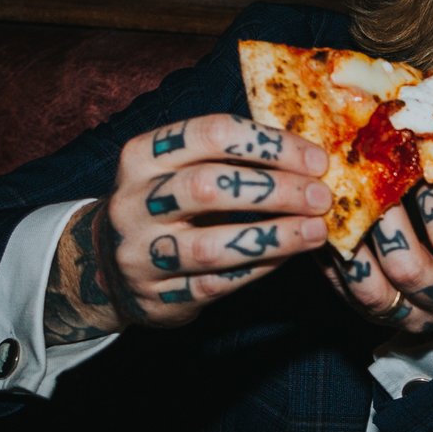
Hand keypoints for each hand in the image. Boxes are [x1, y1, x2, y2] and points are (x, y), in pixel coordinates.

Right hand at [45, 115, 329, 341]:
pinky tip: (290, 256)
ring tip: (317, 230)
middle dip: (276, 190)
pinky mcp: (157, 297)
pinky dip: (259, 268)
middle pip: (209, 187)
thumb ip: (231, 158)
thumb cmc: (167, 207)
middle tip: (322, 197)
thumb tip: (309, 152)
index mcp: (143, 155)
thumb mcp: (181, 170)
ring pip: (211, 244)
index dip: (270, 144)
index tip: (316, 159)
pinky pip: (216, 283)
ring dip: (274, 236)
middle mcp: (134, 201)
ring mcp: (141, 253)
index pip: (211, 134)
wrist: (110, 269)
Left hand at [327, 92, 432, 335]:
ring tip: (333, 203)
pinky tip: (318, 229)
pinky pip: (348, 296)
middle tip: (361, 179)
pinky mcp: (382, 320)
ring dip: (348, 244)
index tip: (407, 160)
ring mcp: (414, 317)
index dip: (426, 198)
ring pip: (372, 289)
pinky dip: (330, 263)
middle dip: (382, 221)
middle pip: (408, 266)